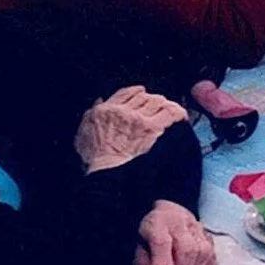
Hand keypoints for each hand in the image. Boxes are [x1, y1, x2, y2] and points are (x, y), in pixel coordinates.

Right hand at [73, 86, 187, 173]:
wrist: (106, 172)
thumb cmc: (95, 159)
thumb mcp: (83, 133)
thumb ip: (91, 115)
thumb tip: (99, 102)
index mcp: (106, 111)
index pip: (126, 93)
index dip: (136, 92)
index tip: (141, 93)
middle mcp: (123, 111)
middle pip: (144, 97)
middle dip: (152, 100)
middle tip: (158, 107)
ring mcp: (138, 119)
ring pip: (157, 101)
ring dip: (164, 105)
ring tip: (169, 111)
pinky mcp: (152, 128)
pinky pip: (170, 112)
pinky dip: (177, 113)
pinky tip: (181, 117)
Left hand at [132, 200, 217, 264]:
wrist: (159, 215)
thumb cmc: (146, 232)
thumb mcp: (134, 246)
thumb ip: (140, 264)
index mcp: (157, 221)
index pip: (162, 242)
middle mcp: (180, 221)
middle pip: (188, 249)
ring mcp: (196, 227)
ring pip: (204, 252)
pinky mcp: (207, 235)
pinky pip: (212, 256)